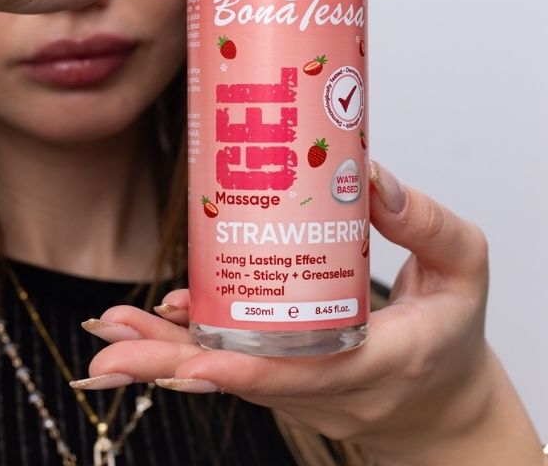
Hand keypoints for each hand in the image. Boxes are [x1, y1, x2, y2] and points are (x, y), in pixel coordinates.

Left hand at [75, 163, 542, 465]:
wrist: (445, 399)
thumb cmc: (454, 330)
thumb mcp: (464, 267)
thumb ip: (427, 220)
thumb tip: (368, 175)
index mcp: (384, 360)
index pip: (313, 372)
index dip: (252, 367)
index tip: (197, 359)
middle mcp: (334, 387)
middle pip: (246, 381)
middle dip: (173, 367)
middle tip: (110, 349)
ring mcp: (307, 392)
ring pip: (229, 377)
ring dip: (165, 360)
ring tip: (109, 337)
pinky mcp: (291, 383)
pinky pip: (235, 369)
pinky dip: (187, 353)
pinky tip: (148, 328)